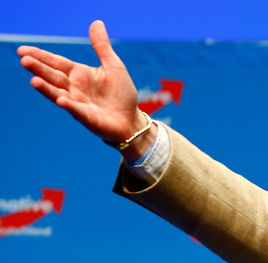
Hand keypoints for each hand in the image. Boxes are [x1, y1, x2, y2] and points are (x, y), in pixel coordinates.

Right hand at [17, 20, 150, 154]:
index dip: (40, 56)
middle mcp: (74, 88)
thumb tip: (96, 23)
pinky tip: (61, 100)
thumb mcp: (113, 66)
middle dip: (39, 69)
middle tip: (24, 60)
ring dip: (47, 88)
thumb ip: (102, 47)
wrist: (130, 120)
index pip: (56, 62)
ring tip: (34, 81)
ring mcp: (79, 103)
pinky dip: (69, 105)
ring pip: (59, 93)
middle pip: (53, 76)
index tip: (22, 50)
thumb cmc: (121, 94)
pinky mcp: (87, 117)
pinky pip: (77, 110)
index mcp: (79, 74)